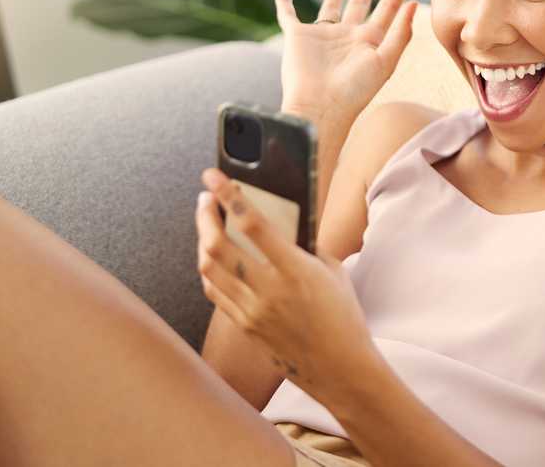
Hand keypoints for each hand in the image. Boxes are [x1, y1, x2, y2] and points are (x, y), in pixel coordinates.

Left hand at [195, 166, 376, 398]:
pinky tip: (212, 256)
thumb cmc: (343, 316)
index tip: (214, 176)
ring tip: (207, 223)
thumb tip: (280, 222)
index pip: (251, 223)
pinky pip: (215, 291)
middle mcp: (268, 290)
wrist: (340, 369)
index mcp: (295, 270)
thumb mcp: (332, 271)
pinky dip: (208, 267)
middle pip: (217, 244)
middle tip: (205, 198)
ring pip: (208, 267)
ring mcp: (251, 311)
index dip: (228, 195)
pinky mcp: (244, 326)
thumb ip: (305, 245)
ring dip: (202, 238)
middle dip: (205, 215)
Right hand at [274, 0, 417, 119]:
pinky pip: (288, 14)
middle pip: (361, 2)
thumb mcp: (385, 62)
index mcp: (370, 41)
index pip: (389, 7)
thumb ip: (401, 33)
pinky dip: (283, 2)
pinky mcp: (298, 37)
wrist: (319, 108)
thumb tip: (413, 3)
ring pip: (331, 6)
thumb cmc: (355, 91)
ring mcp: (323, 35)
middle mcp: (348, 36)